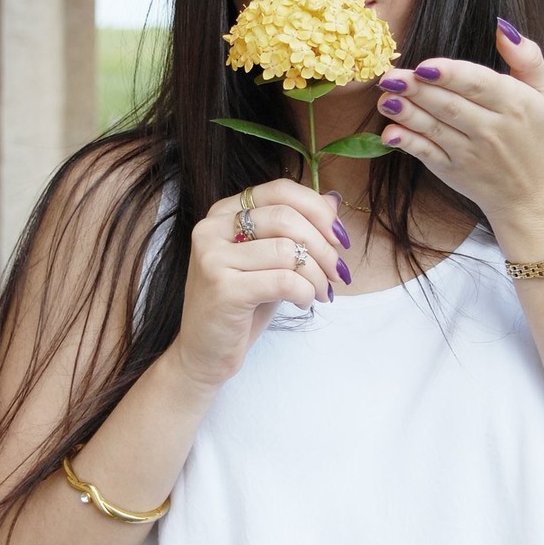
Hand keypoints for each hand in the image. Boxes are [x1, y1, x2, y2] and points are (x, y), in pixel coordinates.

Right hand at [171, 180, 351, 388]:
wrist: (203, 354)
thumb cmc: (241, 306)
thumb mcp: (271, 262)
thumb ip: (297, 230)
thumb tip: (334, 199)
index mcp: (223, 213)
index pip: (280, 190)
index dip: (318, 209)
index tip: (340, 238)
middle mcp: (211, 228)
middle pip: (286, 217)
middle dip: (323, 247)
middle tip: (338, 273)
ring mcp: (212, 257)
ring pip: (288, 250)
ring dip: (318, 275)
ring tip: (321, 293)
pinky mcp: (222, 288)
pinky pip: (284, 280)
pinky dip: (305, 293)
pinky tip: (304, 303)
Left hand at [376, 24, 543, 228]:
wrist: (530, 193)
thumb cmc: (532, 134)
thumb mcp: (541, 93)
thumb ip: (526, 57)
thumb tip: (501, 25)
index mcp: (514, 104)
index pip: (480, 85)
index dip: (451, 75)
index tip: (425, 65)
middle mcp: (492, 130)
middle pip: (450, 106)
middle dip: (418, 90)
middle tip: (390, 75)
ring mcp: (470, 153)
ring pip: (435, 129)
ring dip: (407, 113)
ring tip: (385, 98)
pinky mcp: (453, 171)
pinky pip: (428, 155)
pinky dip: (409, 144)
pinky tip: (389, 132)